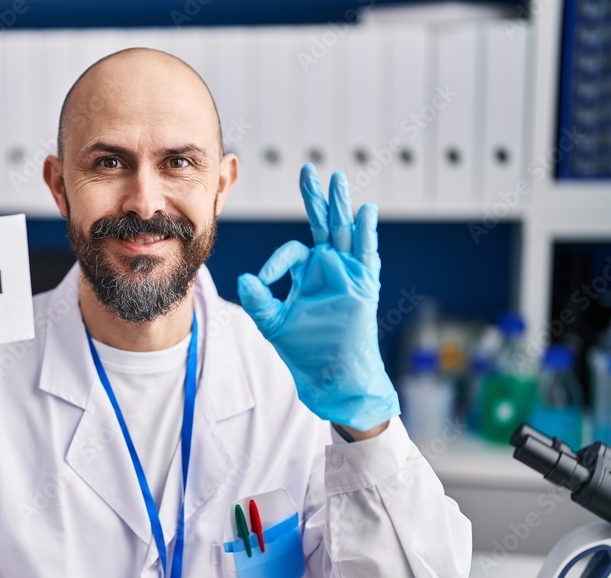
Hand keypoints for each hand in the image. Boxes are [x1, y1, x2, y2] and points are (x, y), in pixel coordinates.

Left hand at [237, 163, 399, 431]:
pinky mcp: (364, 286)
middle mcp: (329, 269)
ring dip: (339, 207)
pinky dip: (366, 233)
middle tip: (307, 169)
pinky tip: (366, 211)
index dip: (274, 264)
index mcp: (307, 274)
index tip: (262, 281)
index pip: (291, 253)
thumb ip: (259, 300)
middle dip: (314, 198)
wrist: (333, 375)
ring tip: (336, 180)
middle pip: (321, 226)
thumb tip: (244, 278)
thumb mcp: (273, 323)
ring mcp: (349, 275)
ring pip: (343, 232)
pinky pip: (366, 254)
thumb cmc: (306, 351)